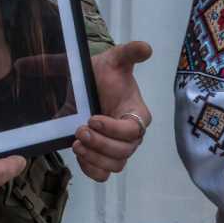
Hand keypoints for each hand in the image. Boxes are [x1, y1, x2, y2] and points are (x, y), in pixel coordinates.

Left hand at [74, 40, 152, 180]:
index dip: (113, 129)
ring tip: (76, 144)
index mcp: (137, 114)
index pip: (132, 130)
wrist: (88, 85)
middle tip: (79, 130)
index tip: (92, 118)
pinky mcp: (103, 158)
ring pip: (114, 166)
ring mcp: (118, 148)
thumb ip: (129, 53)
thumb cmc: (104, 73)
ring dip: (94, 158)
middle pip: (123, 152)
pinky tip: (79, 155)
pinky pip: (103, 174)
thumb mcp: (114, 60)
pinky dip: (91, 170)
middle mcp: (131, 135)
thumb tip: (147, 48)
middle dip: (100, 144)